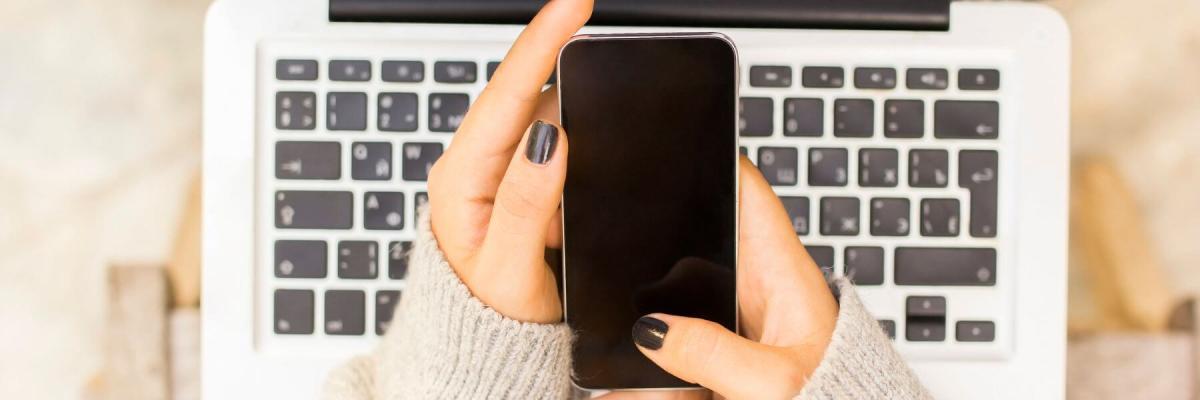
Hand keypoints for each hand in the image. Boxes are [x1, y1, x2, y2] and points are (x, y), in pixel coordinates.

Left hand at [426, 0, 591, 323]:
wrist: (483, 348)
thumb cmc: (488, 318)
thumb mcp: (508, 272)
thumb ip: (526, 206)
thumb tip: (550, 139)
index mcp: (462, 180)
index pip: (505, 97)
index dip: (541, 44)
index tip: (574, 6)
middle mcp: (474, 167)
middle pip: (523, 94)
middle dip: (560, 55)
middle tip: (595, 24)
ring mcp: (495, 172)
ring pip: (539, 117)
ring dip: (572, 97)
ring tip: (603, 80)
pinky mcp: (516, 183)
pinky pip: (548, 143)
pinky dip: (575, 130)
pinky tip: (593, 128)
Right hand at [612, 158, 839, 399]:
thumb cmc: (836, 399)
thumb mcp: (773, 383)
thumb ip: (714, 355)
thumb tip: (653, 329)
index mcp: (784, 274)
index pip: (750, 193)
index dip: (715, 158)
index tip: (674, 139)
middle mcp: (763, 287)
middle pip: (705, 235)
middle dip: (663, 230)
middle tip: (617, 227)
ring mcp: (743, 316)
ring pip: (685, 285)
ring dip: (654, 291)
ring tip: (617, 296)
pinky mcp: (729, 348)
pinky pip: (683, 327)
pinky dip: (659, 334)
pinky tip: (633, 354)